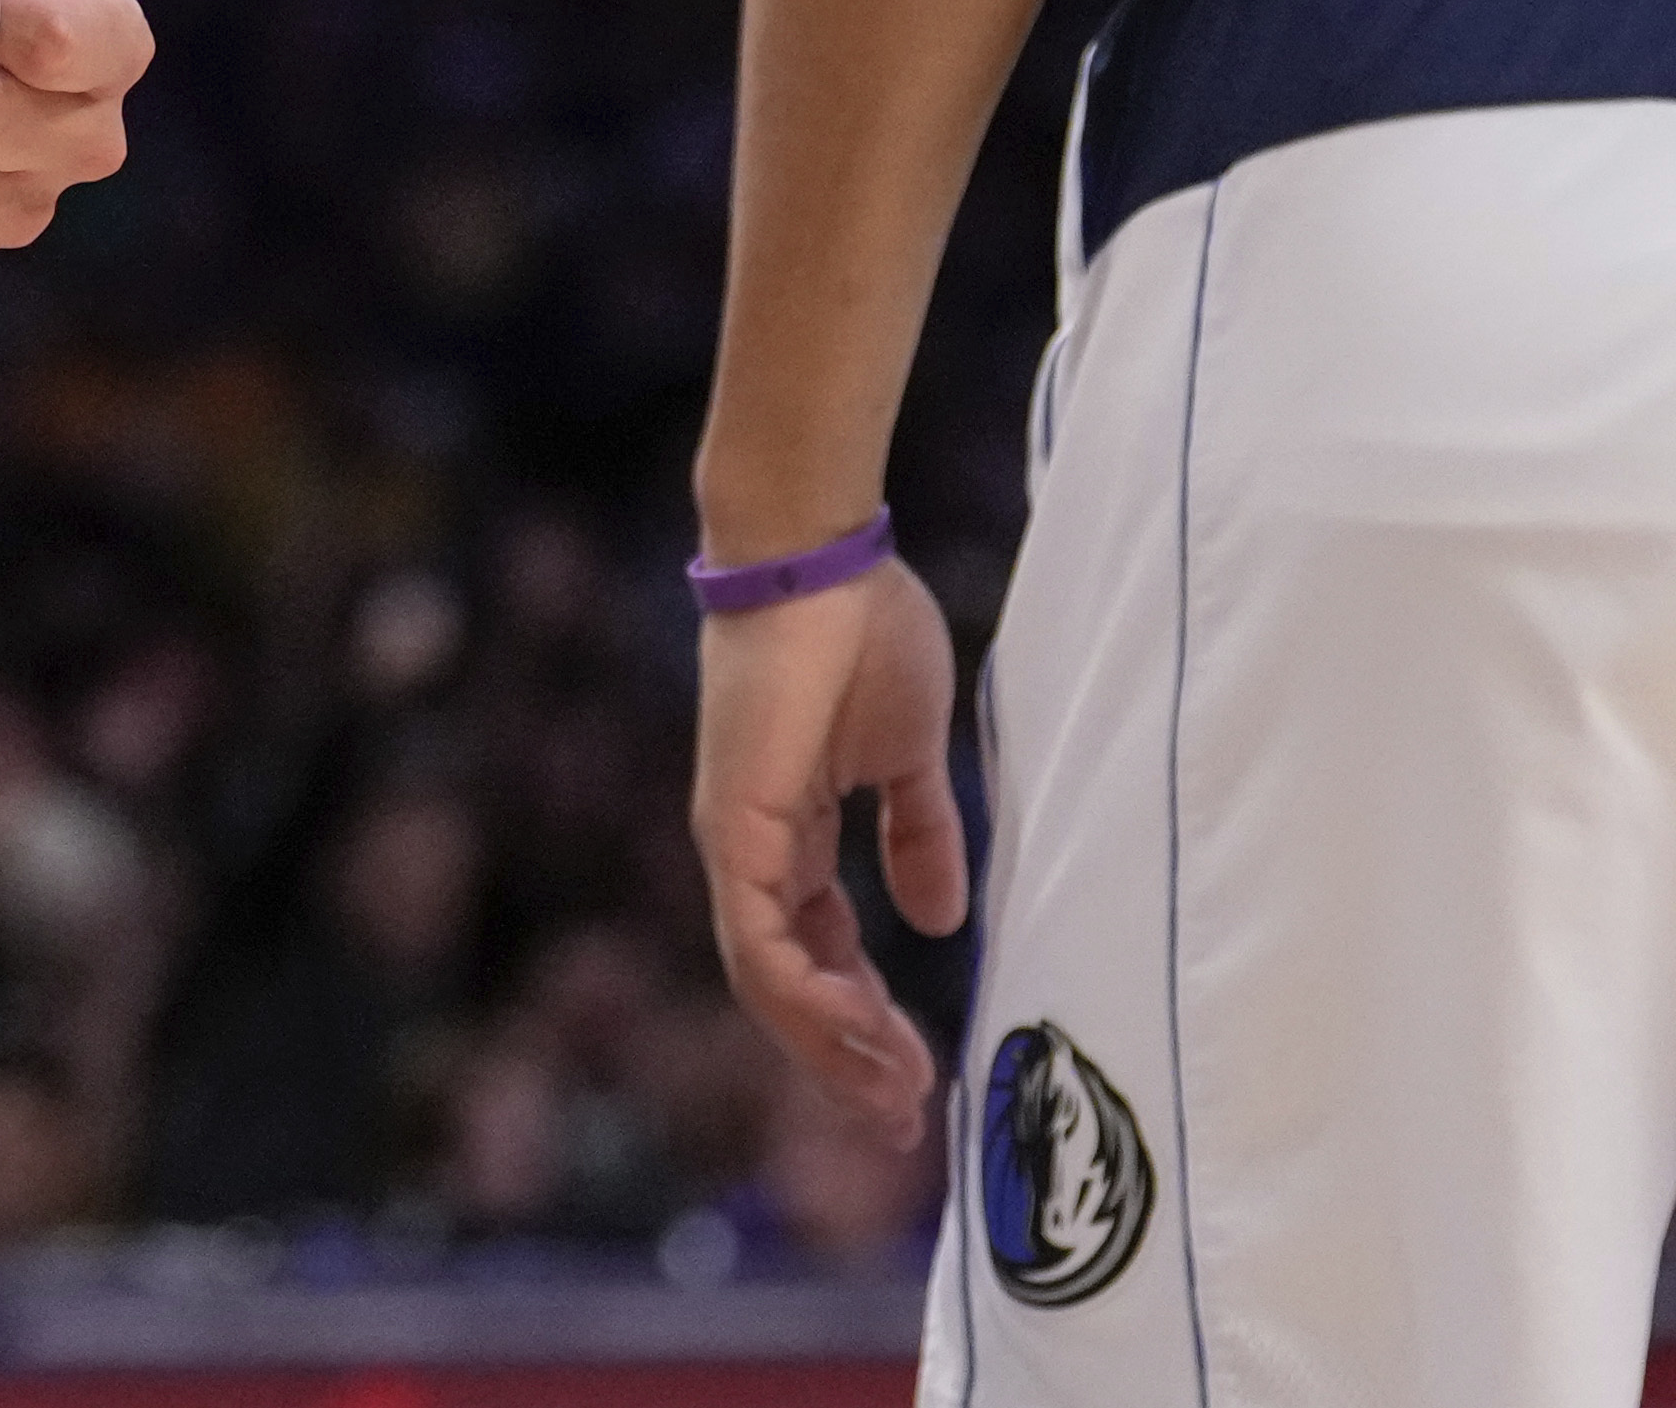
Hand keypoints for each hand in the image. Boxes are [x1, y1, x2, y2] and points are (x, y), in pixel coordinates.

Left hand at [687, 544, 966, 1133]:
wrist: (820, 557)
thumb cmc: (863, 631)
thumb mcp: (910, 757)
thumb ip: (920, 835)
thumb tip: (940, 920)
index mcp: (790, 835)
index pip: (819, 952)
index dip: (865, 1015)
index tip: (921, 1071)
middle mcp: (752, 851)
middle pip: (789, 986)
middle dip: (847, 1057)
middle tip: (906, 1118)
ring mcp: (736, 843)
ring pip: (770, 981)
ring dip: (832, 1045)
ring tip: (895, 1092)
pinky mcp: (736, 828)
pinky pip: (761, 941)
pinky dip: (808, 994)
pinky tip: (864, 1028)